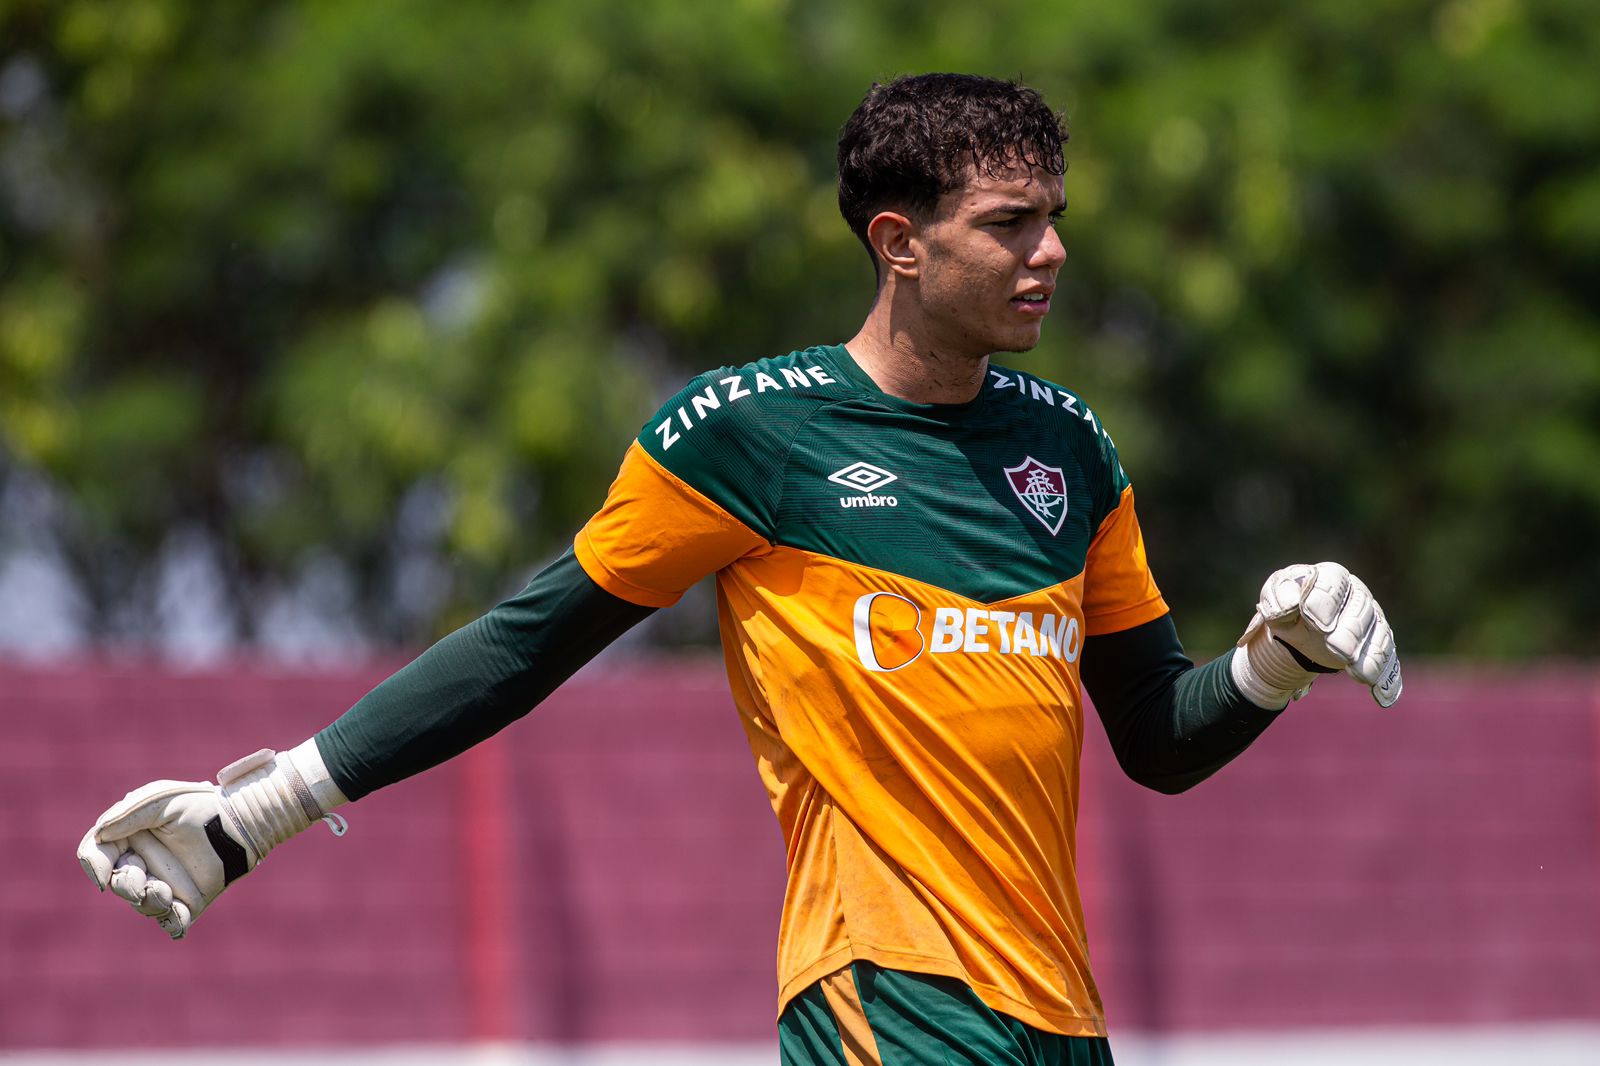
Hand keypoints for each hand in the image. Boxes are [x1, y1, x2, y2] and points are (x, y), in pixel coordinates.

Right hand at [77, 748, 344, 938]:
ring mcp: (164, 886)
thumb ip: (129, 813)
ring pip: (143, 906)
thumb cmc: (199, 805)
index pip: (96, 855)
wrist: (240, 819)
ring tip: (165, 893)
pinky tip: (177, 918)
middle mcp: (142, 865)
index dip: (94, 865)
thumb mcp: (162, 800)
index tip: (104, 874)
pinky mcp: (187, 903)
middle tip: (145, 882)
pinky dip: (173, 925)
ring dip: (150, 902)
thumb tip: (100, 833)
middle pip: (118, 884)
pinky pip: (173, 923)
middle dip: (127, 886)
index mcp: (128, 840)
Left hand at [1232, 562, 1401, 708]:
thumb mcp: (1275, 601)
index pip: (1333, 580)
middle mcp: (1357, 596)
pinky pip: (1387, 662)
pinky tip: (1382, 697)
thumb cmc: (1288, 611)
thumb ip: (1279, 597)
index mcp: (1330, 578)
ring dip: (1370, 657)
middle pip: (1360, 609)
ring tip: (1359, 674)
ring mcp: (1372, 621)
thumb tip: (1289, 605)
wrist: (1299, 633)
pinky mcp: (1379, 646)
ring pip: (1378, 636)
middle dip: (1349, 630)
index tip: (1312, 618)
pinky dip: (1385, 679)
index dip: (1323, 599)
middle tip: (1337, 649)